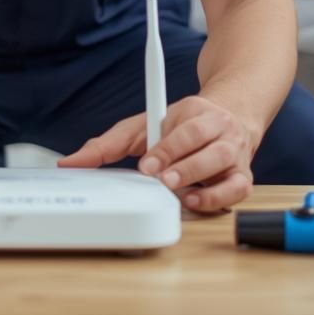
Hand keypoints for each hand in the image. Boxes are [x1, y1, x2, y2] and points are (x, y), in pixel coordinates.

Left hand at [56, 95, 259, 211]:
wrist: (234, 116)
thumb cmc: (183, 126)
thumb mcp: (144, 127)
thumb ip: (109, 144)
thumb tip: (71, 163)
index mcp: (193, 111)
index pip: (181, 127)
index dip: (165, 147)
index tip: (147, 164)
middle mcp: (218, 128)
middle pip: (203, 142)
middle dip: (180, 163)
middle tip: (161, 179)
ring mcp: (233, 151)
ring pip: (222, 162)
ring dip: (198, 178)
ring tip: (176, 191)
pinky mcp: (242, 175)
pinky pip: (238, 189)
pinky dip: (218, 198)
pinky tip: (195, 202)